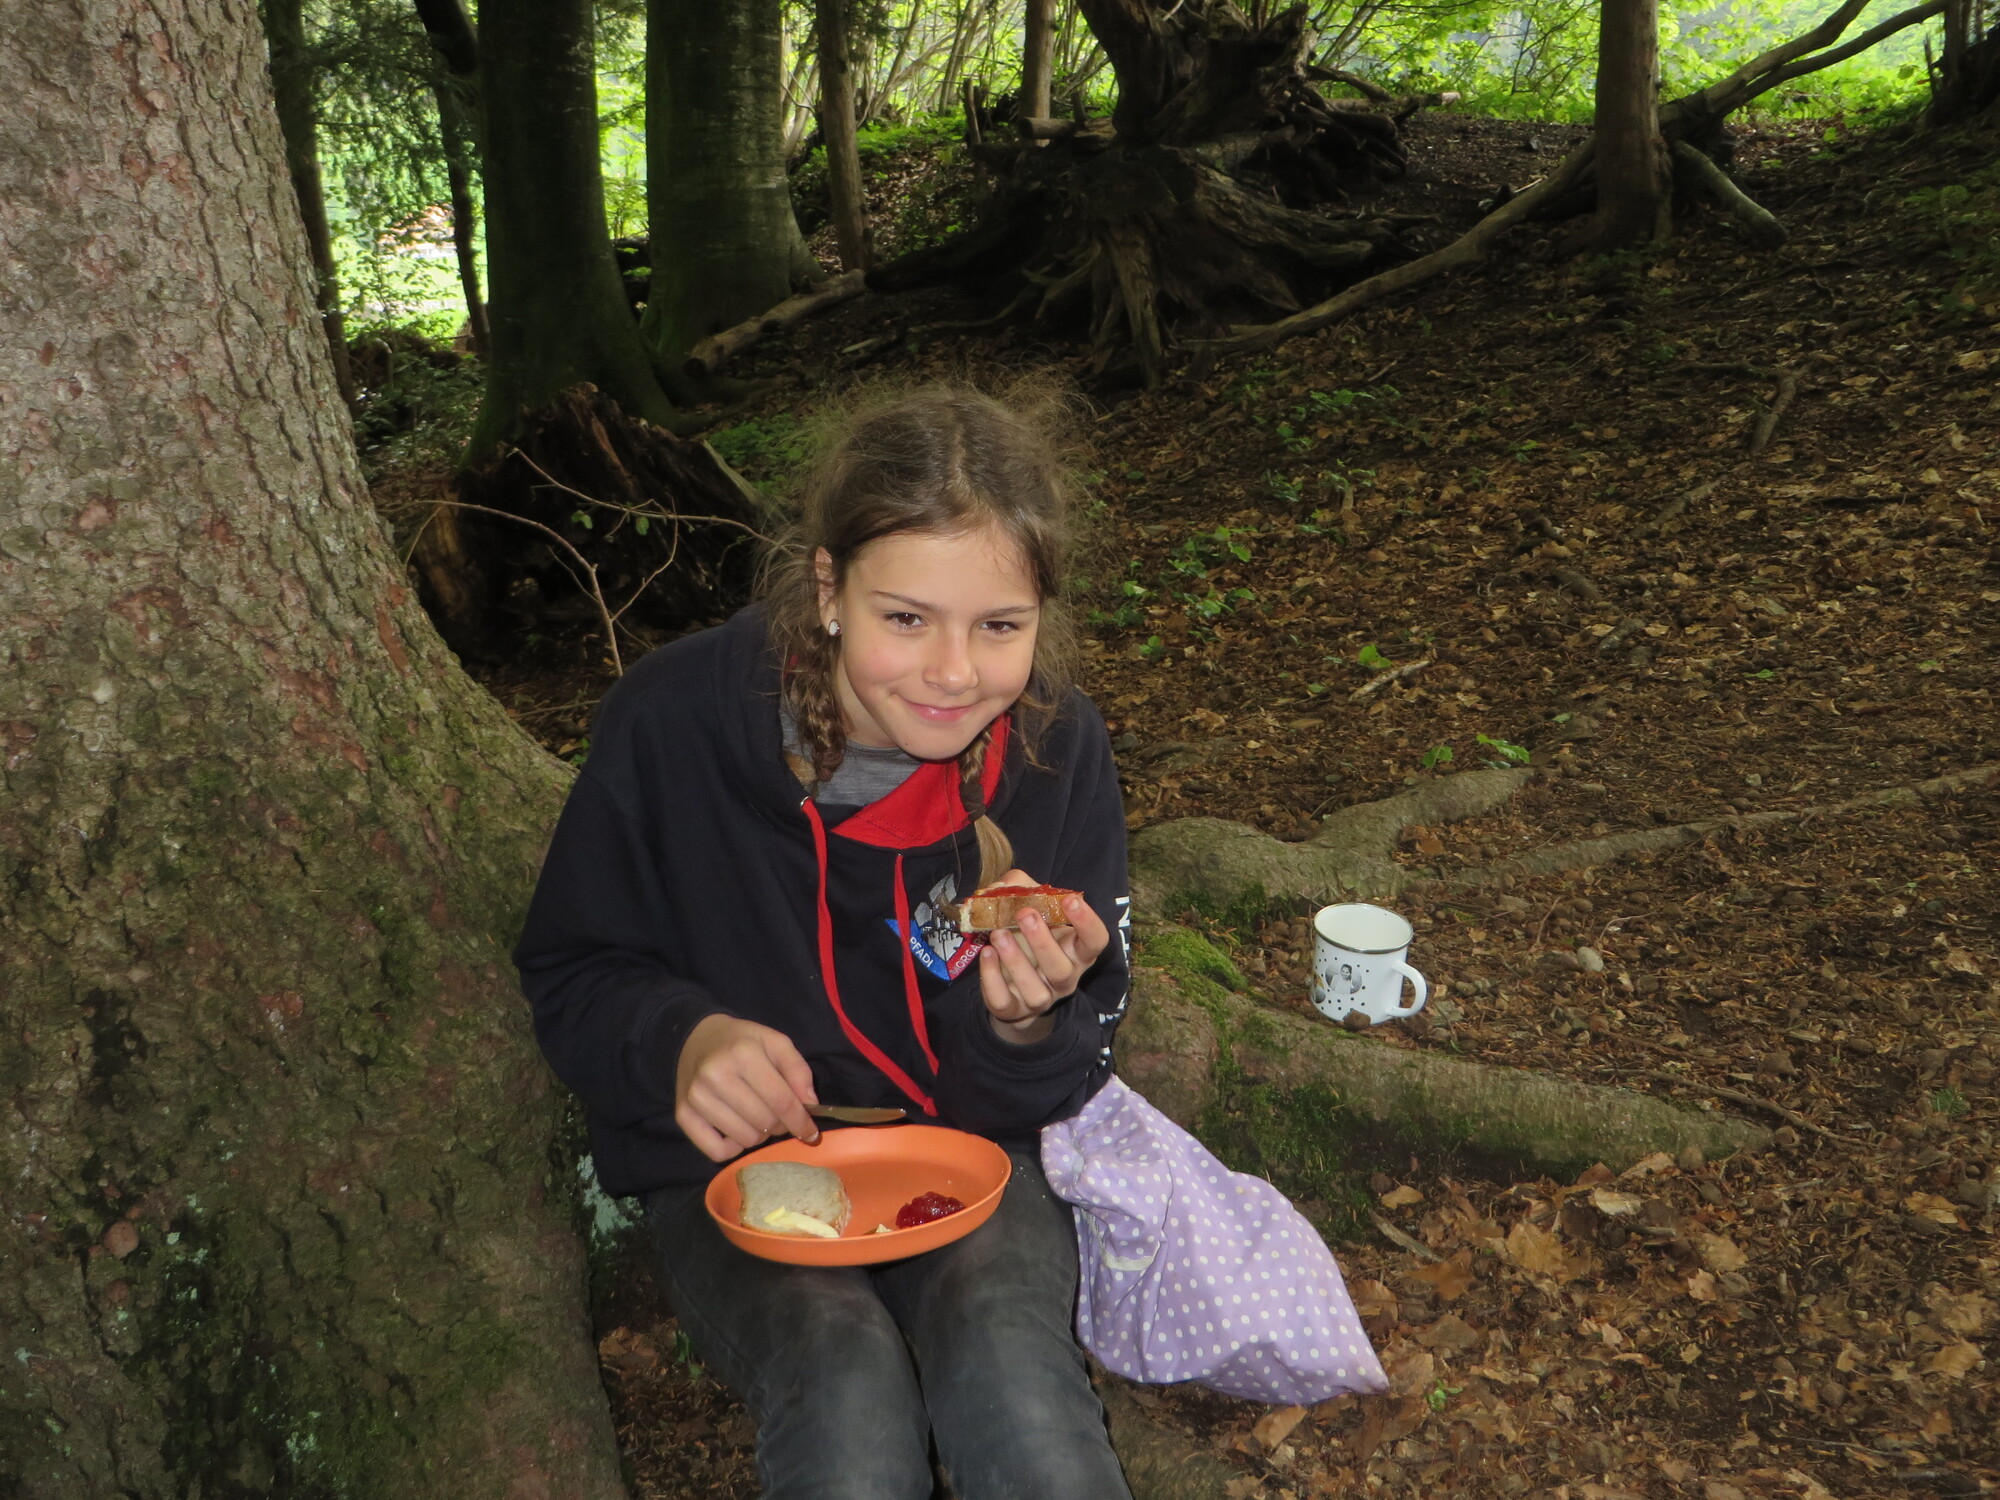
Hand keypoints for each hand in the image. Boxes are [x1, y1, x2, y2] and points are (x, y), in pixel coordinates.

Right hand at [674, 1014, 820, 1161]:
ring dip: (759, 1134)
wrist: (697, 1040)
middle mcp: (715, 1075)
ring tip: (757, 1117)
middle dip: (779, 1124)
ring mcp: (696, 1097)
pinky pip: (717, 1152)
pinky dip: (734, 1148)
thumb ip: (798, 1070)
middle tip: (778, 1115)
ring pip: (744, 1139)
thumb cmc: (742, 1042)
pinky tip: (737, 1129)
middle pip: (764, 1122)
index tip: (811, 1133)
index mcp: (743, 1053)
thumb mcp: (776, 1043)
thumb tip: (810, 1105)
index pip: (781, 1101)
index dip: (800, 1121)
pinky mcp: (683, 1115)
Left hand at [976, 869, 1109, 1044]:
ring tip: (998, 933)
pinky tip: (986, 953)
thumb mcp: (1028, 908)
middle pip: (1062, 969)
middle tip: (1025, 913)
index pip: (1096, 941)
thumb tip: (1001, 886)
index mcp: (1076, 951)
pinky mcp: (1014, 1010)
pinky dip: (992, 979)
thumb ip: (1018, 889)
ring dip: (1016, 961)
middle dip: (1043, 942)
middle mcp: (1065, 978)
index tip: (1070, 899)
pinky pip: (1005, 1002)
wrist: (1013, 985)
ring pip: (1036, 991)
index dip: (1087, 922)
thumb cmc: (1027, 938)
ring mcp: (1041, 998)